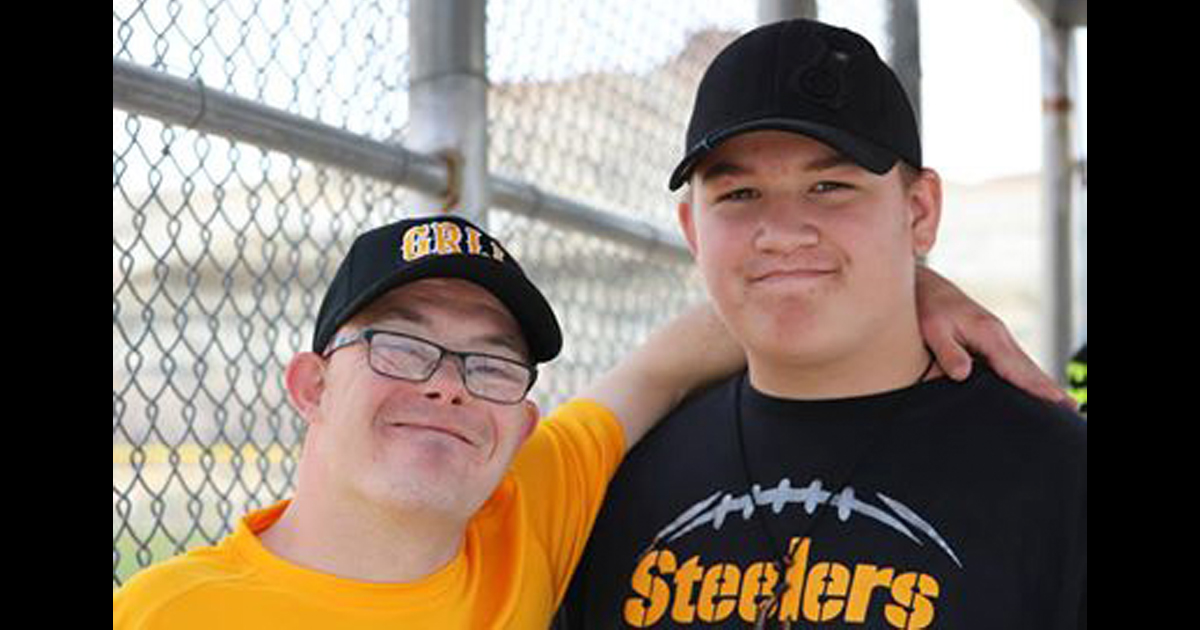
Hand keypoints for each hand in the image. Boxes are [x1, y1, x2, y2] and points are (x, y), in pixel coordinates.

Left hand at [916, 266, 1074, 408]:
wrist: (927, 286)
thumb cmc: (928, 307)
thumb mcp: (933, 329)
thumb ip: (949, 352)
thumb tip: (962, 374)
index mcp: (988, 333)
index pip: (1016, 367)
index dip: (1036, 386)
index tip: (1057, 401)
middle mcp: (999, 335)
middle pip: (1029, 367)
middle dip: (1050, 388)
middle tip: (1072, 409)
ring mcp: (998, 336)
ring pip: (1025, 364)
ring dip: (1043, 382)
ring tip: (1062, 403)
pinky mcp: (991, 338)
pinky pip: (1015, 360)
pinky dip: (1028, 374)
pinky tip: (1033, 386)